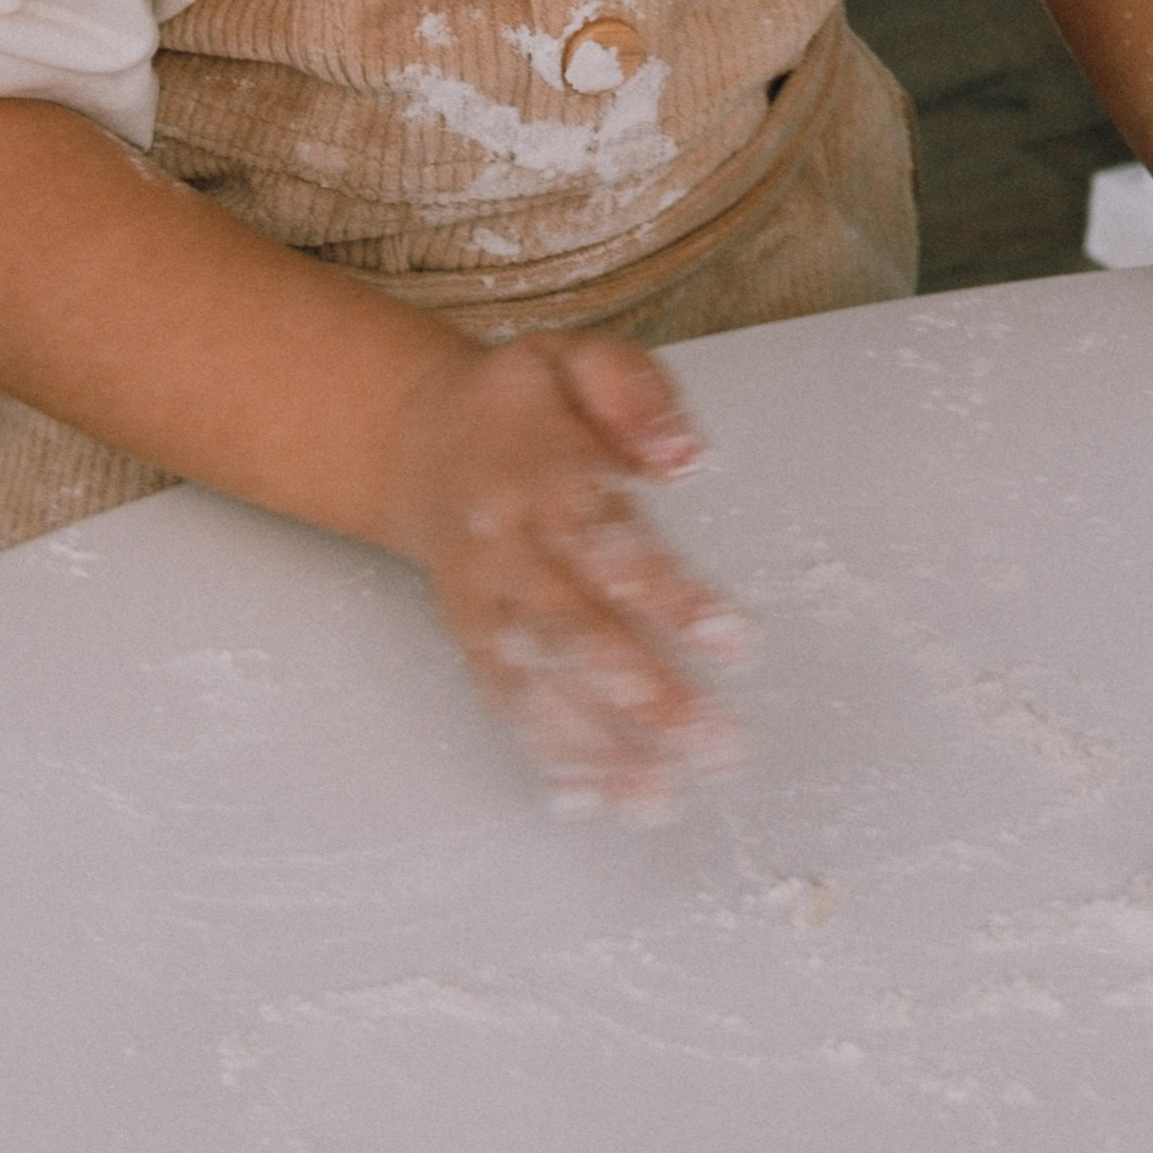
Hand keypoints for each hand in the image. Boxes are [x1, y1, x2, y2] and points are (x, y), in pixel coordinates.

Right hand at [378, 330, 754, 817]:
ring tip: (662, 795)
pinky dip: (545, 751)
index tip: (735, 641)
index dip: (668, 593)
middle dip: (646, 691)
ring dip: (598, 741)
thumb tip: (686, 458)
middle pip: (574, 623)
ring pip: (538, 677)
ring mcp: (483, 597)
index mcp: (540, 467)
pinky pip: (503, 699)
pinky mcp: (470, 636)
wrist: (417, 437)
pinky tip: (595, 797)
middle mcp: (507, 542)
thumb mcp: (576, 355)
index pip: (606, 536)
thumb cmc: (525, 400)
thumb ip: (634, 391)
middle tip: (718, 742)